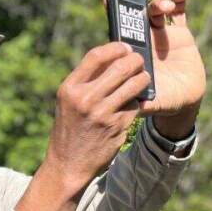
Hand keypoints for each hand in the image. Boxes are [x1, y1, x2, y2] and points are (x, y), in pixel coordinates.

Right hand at [42, 41, 149, 190]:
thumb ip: (85, 81)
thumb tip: (110, 58)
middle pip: (120, 67)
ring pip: (133, 85)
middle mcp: (86, 99)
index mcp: (70, 88)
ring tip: (144, 77)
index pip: (96, 56)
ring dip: (143, 78)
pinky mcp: (118, 127)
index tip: (124, 47)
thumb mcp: (68, 101)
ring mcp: (103, 113)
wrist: (69, 164)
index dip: (114, 47)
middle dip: (135, 60)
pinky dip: (137, 101)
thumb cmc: (69, 128)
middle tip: (140, 60)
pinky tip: (134, 101)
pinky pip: (135, 105)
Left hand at [102, 0, 205, 117]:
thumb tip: (130, 103)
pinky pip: (180, 13)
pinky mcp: (180, 34)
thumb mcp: (149, 101)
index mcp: (131, 48)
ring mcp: (162, 33)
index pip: (118, 22)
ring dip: (159, 2)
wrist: (182, 102)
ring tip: (164, 7)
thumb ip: (140, 100)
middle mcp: (144, 37)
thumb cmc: (160, 101)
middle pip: (137, 9)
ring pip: (157, 9)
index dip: (112, 4)